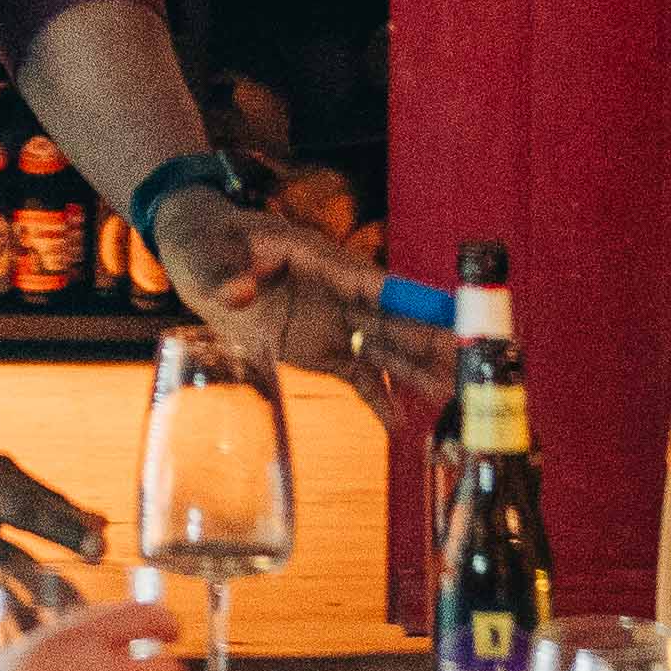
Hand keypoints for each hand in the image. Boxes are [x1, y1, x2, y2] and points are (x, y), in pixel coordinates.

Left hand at [153, 189, 451, 416]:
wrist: (198, 260)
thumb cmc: (207, 245)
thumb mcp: (207, 256)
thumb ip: (223, 275)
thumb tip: (237, 293)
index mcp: (318, 260)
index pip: (370, 281)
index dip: (407, 299)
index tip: (445, 315)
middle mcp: (336, 292)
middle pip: (393, 317)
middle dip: (432, 340)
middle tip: (473, 360)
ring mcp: (331, 322)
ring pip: (385, 348)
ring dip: (418, 371)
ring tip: (458, 394)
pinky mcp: (319, 348)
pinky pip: (357, 375)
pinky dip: (378, 399)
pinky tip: (401, 426)